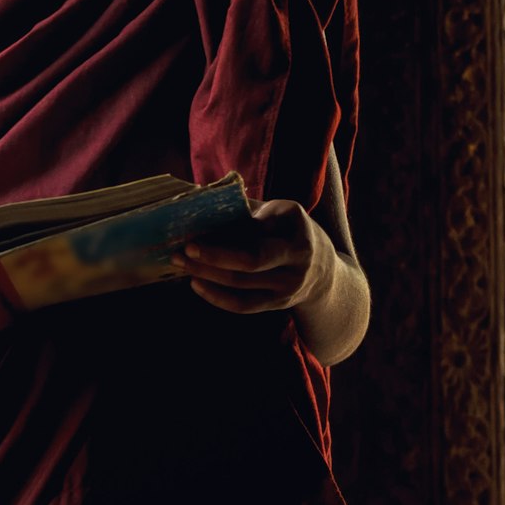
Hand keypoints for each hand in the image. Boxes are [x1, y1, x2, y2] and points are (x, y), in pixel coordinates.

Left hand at [179, 197, 337, 314]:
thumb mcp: (281, 213)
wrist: (325, 273)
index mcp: (298, 229)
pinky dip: (216, 296)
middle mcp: (298, 259)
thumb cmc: (290, 232)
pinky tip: (196, 283)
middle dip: (214, 254)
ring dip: (206, 273)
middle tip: (185, 247)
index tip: (200, 220)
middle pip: (251, 260)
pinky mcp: (278, 304)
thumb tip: (200, 200)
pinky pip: (243, 305)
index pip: (263, 228)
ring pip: (242, 284)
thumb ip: (248, 208)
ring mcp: (289, 286)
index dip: (236, 225)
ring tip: (180, 262)